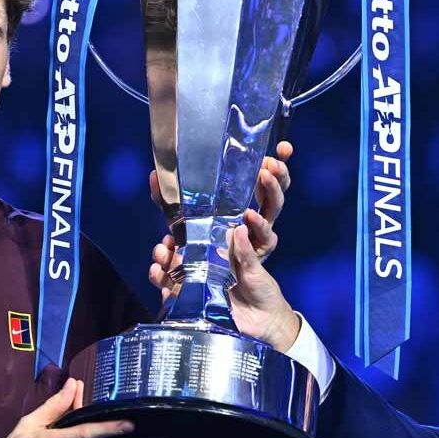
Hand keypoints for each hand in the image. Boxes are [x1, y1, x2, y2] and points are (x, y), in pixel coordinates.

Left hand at [146, 140, 291, 261]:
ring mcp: (259, 237)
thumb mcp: (185, 221)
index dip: (278, 162)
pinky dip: (256, 230)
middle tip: (271, 161)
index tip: (284, 146)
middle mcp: (258, 218)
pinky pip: (262, 242)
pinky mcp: (256, 256)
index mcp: (248, 204)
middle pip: (275, 191)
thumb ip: (170, 200)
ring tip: (265, 176)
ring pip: (273, 211)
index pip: (268, 179)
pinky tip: (247, 220)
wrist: (211, 291)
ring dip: (272, 191)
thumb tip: (154, 174)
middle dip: (277, 174)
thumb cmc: (201, 250)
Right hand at [149, 224, 298, 349]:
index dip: (179, 238)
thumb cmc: (263, 290)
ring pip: (172, 279)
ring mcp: (198, 291)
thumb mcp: (255, 268)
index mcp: (216, 259)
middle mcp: (204, 273)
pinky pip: (176, 301)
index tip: (171, 234)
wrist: (267, 321)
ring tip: (158, 267)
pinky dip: (167, 295)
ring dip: (161, 272)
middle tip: (163, 249)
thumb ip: (245, 251)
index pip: (192, 245)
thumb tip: (239, 229)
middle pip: (176, 260)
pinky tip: (164, 289)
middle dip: (165, 254)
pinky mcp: (196, 309)